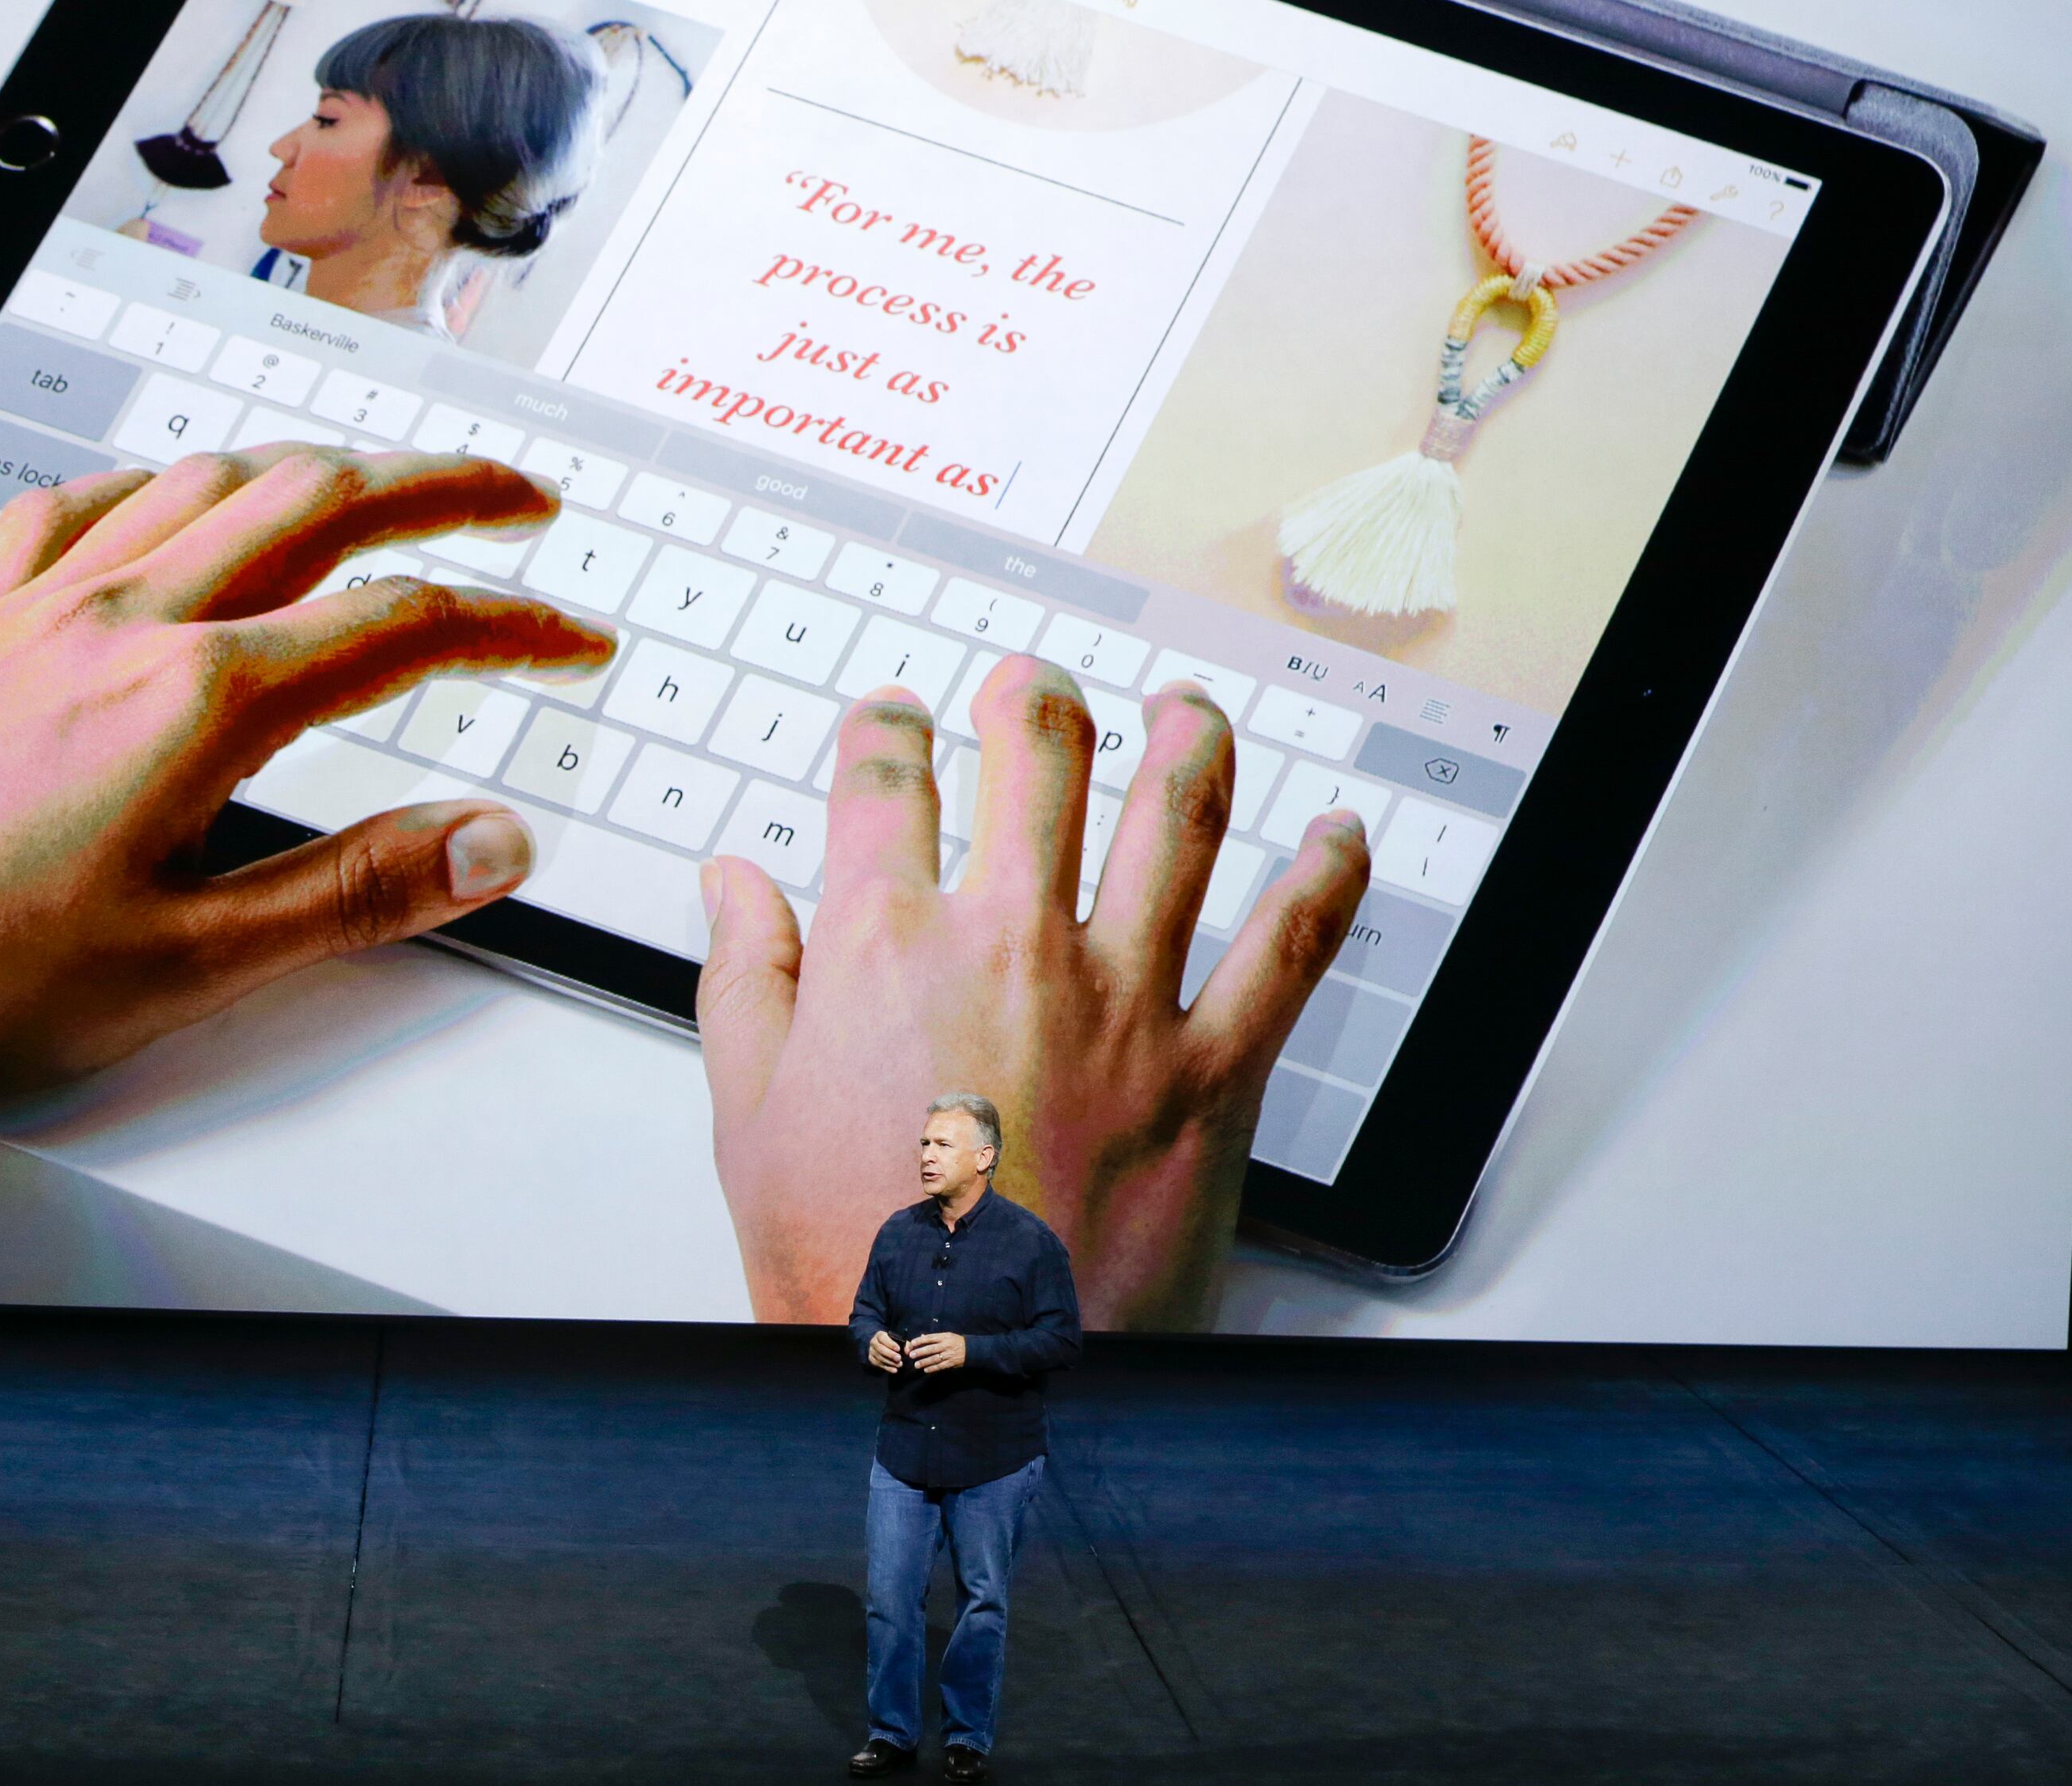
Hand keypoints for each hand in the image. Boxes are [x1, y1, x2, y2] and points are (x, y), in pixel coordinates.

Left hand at [0, 445, 612, 1258]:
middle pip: (322, 499)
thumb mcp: (189, 964)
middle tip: (521, 497)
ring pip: (210, 478)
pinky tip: (177, 506)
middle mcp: (125, 619)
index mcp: (195, 701)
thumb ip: (356, 892)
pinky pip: (85, 500)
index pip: (402, 626)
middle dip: (442, 484)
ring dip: (318, 466)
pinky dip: (164, 483)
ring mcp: (40, 603)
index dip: (514, 620)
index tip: (575, 635)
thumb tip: (491, 843)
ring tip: (381, 487)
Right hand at [699, 659, 1369, 1332]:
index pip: (882, 785)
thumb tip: (733, 884)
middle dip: (1032, 700)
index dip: (882, 731)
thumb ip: (745, 981)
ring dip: (1185, 741)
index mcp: (885, 948)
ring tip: (1185, 711)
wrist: (968, 1387)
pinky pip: (1292, 950)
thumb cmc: (852, 1271)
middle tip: (1030, 685)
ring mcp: (1122, 1001)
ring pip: (1176, 818)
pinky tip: (1338, 837)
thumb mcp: (747, 1122)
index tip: (891, 722)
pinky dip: (1327, 879)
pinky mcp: (1212, 1075)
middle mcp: (1011, 947)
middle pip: (1037, 761)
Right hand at [865, 1328, 904, 1372]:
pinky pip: (879, 1364)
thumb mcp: (900, 1340)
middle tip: (899, 1358)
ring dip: (890, 1362)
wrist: (883, 1346)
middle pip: (880, 1348)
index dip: (890, 1343)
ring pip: (879, 1358)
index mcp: (879, 1335)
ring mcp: (871, 1351)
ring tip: (899, 1364)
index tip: (898, 1349)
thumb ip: (906, 1344)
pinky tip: (895, 1370)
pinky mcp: (872, 1359)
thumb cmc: (893, 1342)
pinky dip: (887, 1368)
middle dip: (890, 1354)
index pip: (883, 1338)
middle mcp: (873, 1342)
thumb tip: (907, 1351)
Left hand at [902, 1331, 967, 1373]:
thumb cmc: (956, 1341)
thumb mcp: (947, 1335)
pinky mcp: (951, 1363)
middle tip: (911, 1355)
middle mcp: (946, 1345)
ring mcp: (948, 1355)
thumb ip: (934, 1337)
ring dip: (925, 1362)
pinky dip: (932, 1368)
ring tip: (916, 1365)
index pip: (930, 1338)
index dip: (920, 1341)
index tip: (912, 1343)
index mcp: (944, 1337)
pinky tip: (926, 1370)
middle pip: (931, 1349)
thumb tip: (921, 1336)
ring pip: (934, 1359)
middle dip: (920, 1352)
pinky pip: (940, 1366)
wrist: (970, 1349)